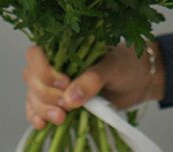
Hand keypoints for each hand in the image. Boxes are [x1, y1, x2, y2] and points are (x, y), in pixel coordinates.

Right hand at [23, 41, 164, 129]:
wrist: (141, 80)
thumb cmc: (127, 64)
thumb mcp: (112, 67)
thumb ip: (92, 80)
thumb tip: (70, 99)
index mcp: (64, 48)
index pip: (36, 55)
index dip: (44, 71)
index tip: (64, 83)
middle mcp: (56, 65)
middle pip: (32, 79)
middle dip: (45, 95)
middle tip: (66, 105)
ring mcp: (56, 85)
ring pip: (33, 96)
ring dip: (42, 109)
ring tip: (61, 119)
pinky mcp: (61, 103)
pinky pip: (38, 109)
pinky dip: (37, 117)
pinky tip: (43, 125)